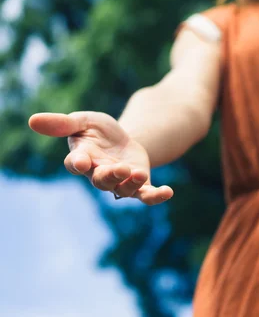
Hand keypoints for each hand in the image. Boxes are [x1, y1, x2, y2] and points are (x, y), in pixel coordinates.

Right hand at [29, 111, 173, 204]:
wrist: (123, 139)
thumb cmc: (98, 131)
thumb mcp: (84, 121)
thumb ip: (63, 123)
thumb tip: (32, 120)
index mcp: (83, 158)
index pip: (76, 164)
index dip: (78, 163)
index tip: (81, 161)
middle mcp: (100, 174)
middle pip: (101, 181)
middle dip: (110, 176)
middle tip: (119, 168)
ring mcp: (121, 181)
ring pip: (124, 190)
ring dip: (132, 184)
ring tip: (140, 174)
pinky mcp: (139, 184)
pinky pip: (147, 196)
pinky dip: (156, 196)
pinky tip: (168, 192)